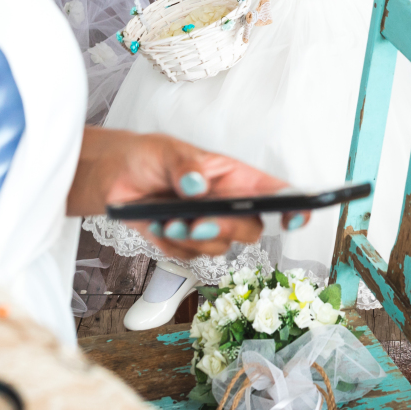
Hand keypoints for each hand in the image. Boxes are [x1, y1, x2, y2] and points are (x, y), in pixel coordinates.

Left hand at [71, 130, 305, 257]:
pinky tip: (155, 225)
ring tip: (166, 221)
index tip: (296, 216)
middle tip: (197, 222)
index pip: (274, 192)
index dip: (293, 205)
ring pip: (220, 248)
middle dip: (226, 229)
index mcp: (233, 177)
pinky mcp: (185, 243)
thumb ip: (185, 166)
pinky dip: (172, 245)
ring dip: (193, 239)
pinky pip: (190, 257)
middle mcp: (227, 204)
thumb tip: (197, 183)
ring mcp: (207, 226)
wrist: (114, 179)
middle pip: (250, 229)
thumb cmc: (148, 157)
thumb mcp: (166, 152)